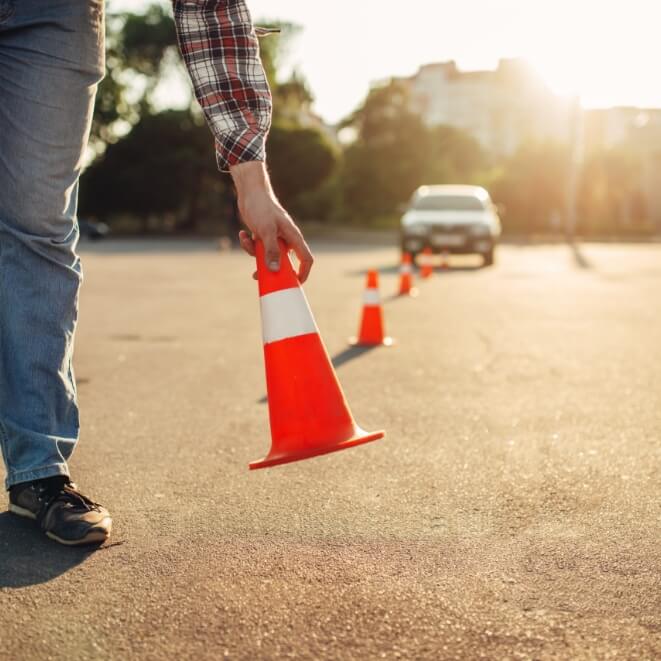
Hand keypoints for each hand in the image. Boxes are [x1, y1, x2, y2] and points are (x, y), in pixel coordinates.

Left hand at [230, 161, 313, 282]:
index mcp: (293, 237)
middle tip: (257, 275)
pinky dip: (249, 244)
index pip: (306, 258)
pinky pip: (258, 249)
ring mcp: (275, 238)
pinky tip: (243, 233)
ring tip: (246, 240)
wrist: (250, 192)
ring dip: (255, 253)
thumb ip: (271, 251)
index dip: (303, 272)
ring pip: (268, 257)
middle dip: (270, 268)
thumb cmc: (262, 207)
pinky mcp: (263, 236)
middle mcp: (286, 239)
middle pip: (284, 262)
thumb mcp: (266, 231)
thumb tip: (274, 270)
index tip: (296, 283)